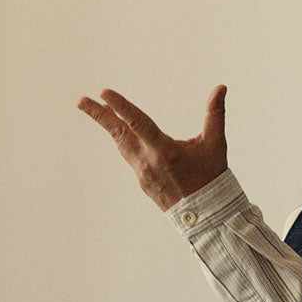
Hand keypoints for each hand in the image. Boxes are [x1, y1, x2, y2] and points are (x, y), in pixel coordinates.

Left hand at [77, 85, 228, 211]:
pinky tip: (122, 131)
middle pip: (118, 133)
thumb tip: (220, 88)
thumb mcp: (215, 144)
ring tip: (100, 109)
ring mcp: (142, 172)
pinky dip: (122, 139)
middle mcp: (147, 161)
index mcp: (164, 150)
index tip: (104, 92)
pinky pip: (128, 155)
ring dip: (110, 125)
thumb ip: (215, 114)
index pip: (138, 122)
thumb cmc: (211, 177)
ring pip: (121, 143)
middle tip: (80, 100)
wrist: (206, 214)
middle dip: (98, 114)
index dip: (120, 106)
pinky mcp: (142, 181)